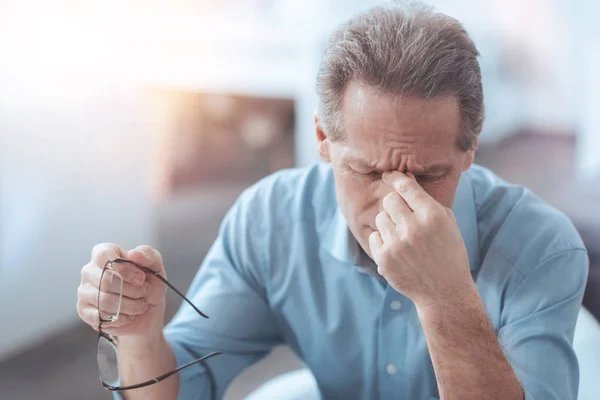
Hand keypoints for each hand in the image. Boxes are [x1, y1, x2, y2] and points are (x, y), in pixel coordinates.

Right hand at [77, 243, 167, 338]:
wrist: (148, 312)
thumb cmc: (148, 285)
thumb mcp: (155, 266)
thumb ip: (148, 254)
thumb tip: (134, 254)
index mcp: (105, 253)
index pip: (104, 255)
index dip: (124, 268)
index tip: (141, 278)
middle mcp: (90, 270)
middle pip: (106, 280)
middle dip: (133, 290)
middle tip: (144, 292)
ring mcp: (84, 291)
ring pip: (104, 300)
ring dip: (130, 306)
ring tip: (139, 305)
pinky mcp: (84, 311)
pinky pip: (99, 317)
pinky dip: (120, 318)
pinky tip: (127, 315)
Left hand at [369, 171, 471, 306]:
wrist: (444, 291)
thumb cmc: (447, 252)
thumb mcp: (446, 222)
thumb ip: (425, 200)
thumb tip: (404, 177)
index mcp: (433, 215)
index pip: (406, 187)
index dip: (396, 178)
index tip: (388, 175)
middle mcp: (414, 228)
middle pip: (390, 200)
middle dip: (396, 205)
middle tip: (405, 217)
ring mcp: (397, 244)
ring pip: (381, 217)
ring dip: (390, 223)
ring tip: (404, 237)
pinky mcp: (384, 258)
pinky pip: (374, 236)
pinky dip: (383, 240)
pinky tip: (398, 250)